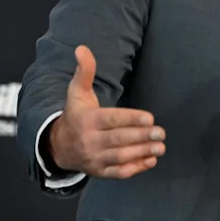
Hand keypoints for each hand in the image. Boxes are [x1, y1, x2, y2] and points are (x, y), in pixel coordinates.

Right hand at [47, 45, 164, 178]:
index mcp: (87, 120)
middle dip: (141, 137)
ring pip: (120, 157)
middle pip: (118, 139)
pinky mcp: (99, 172)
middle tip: (161, 132)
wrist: (58, 146)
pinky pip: (118, 173)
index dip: (131, 119)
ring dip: (142, 152)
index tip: (150, 117)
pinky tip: (151, 160)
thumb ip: (84, 71)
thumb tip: (82, 48)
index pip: (111, 120)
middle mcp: (89, 141)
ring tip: (161, 147)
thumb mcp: (77, 92)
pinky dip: (135, 168)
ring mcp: (94, 158)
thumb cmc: (75, 114)